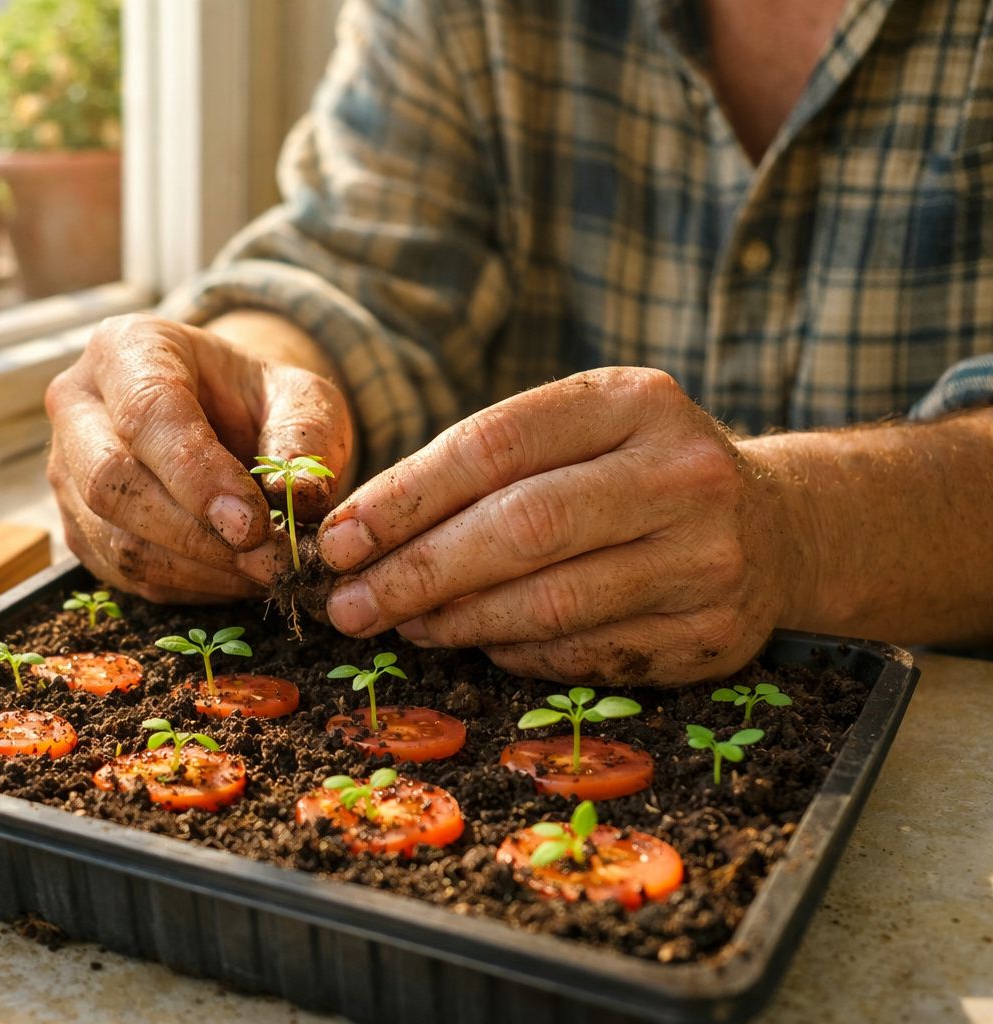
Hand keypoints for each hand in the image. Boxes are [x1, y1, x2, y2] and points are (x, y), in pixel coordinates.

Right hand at [46, 313, 352, 602]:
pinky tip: (232, 577)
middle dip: (194, 533)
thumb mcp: (302, 397)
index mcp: (127, 348)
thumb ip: (305, 436)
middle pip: (111, 482)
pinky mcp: (75, 525)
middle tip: (267, 558)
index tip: (253, 523)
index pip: (146, 413)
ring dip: (196, 569)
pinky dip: (184, 586)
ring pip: (114, 538)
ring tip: (262, 570)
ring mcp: (66, 469)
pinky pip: (121, 572)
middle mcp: (78, 404)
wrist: (227, 419)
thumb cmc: (258, 400)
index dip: (197, 475)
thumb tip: (300, 497)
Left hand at [315, 368, 801, 684]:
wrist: (781, 526)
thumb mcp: (580, 432)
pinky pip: (585, 655)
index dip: (404, 497)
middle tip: (349, 604)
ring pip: (551, 603)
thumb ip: (485, 467)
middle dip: (416, 572)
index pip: (494, 444)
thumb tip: (363, 536)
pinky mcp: (714, 635)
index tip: (338, 539)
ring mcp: (709, 558)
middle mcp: (683, 473)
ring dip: (458, 622)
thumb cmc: (638, 472)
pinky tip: (481, 643)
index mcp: (634, 401)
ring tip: (404, 623)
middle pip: (521, 528)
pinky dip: (518, 653)